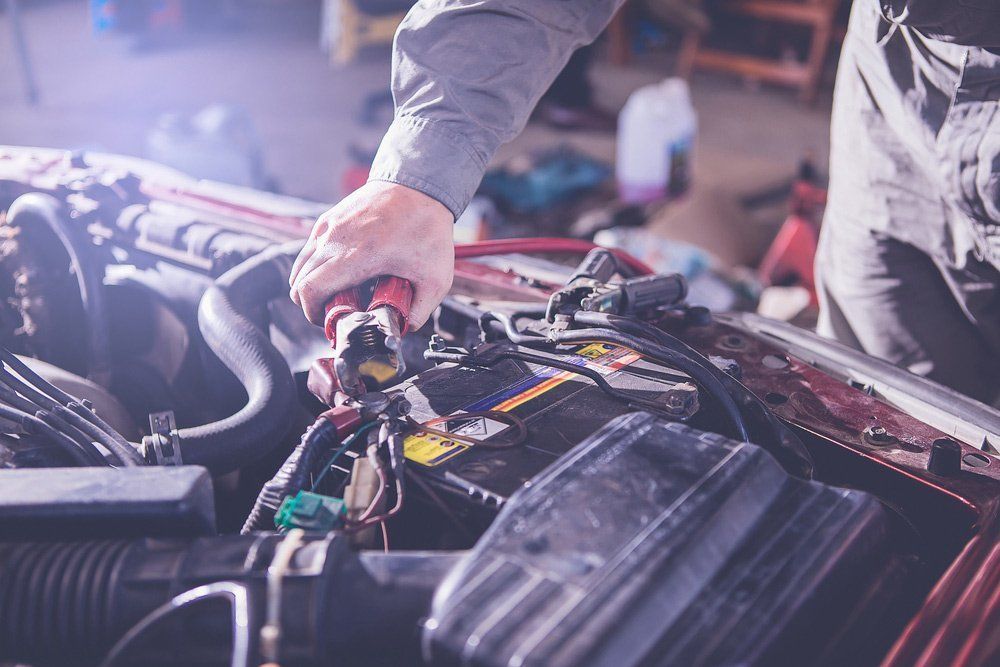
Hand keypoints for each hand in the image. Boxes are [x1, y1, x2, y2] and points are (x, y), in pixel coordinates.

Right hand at [289, 181, 454, 328]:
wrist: (419, 186)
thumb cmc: (427, 227)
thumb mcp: (435, 278)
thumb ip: (420, 310)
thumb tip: (405, 328)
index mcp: (355, 257)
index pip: (309, 292)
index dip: (313, 314)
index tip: (331, 320)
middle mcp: (333, 241)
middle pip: (298, 284)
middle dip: (313, 304)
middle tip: (339, 310)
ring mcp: (328, 228)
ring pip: (300, 267)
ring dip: (313, 285)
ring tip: (340, 291)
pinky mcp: (329, 219)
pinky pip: (310, 250)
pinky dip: (317, 266)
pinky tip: (343, 270)